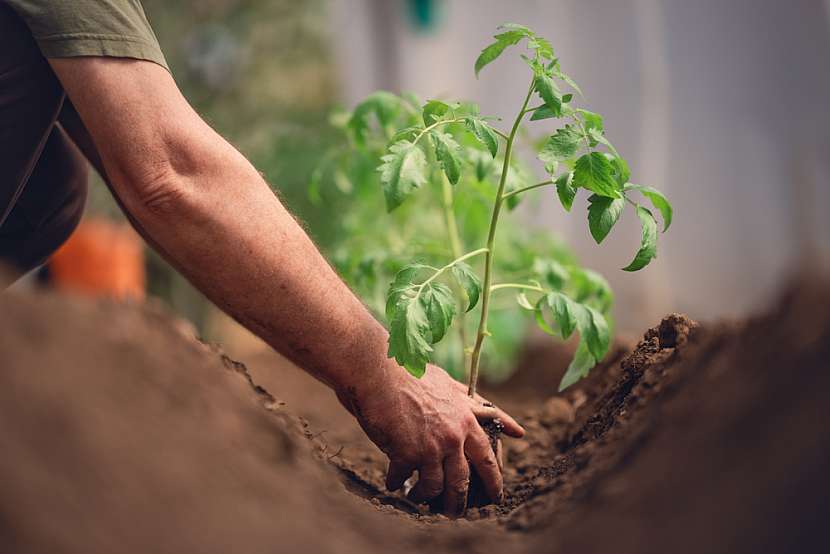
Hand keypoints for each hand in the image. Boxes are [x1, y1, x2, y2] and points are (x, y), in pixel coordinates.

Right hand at [337, 363, 523, 516]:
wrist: (379, 370)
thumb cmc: (409, 372)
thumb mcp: (446, 382)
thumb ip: (464, 398)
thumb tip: (480, 404)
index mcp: (466, 418)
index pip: (488, 453)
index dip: (495, 476)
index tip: (498, 494)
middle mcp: (454, 435)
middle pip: (464, 479)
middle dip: (461, 502)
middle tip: (457, 514)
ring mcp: (432, 446)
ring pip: (436, 486)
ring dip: (425, 497)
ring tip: (418, 500)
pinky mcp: (407, 454)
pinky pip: (404, 479)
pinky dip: (397, 483)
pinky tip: (392, 484)